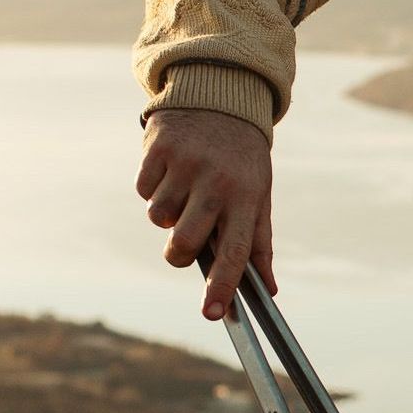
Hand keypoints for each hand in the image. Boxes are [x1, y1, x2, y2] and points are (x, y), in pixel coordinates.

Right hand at [136, 109, 275, 319]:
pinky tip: (171, 168)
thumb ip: (260, 245)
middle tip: (184, 241)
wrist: (220, 98)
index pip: (235, 252)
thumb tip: (270, 292)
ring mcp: (186, 164)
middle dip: (178, 253)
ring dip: (166, 212)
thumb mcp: (259, 196)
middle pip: (184, 243)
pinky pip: (143, 190)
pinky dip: (152, 186)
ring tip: (185, 188)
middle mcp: (217, 183)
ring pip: (158, 218)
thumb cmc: (243, 161)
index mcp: (247, 198)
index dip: (223, 286)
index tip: (212, 314)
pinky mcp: (159, 149)